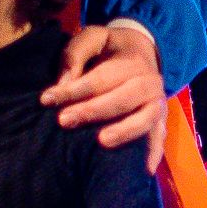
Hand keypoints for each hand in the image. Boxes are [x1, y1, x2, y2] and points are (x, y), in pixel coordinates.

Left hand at [43, 24, 165, 169]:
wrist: (144, 50)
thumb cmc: (111, 48)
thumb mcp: (94, 37)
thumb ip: (76, 53)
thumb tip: (64, 82)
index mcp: (131, 61)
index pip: (100, 78)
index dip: (73, 89)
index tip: (47, 99)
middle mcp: (148, 82)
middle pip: (122, 98)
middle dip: (93, 110)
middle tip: (64, 121)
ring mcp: (157, 103)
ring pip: (144, 118)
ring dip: (124, 131)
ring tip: (101, 141)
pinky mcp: (160, 120)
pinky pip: (159, 137)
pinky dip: (154, 153)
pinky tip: (143, 170)